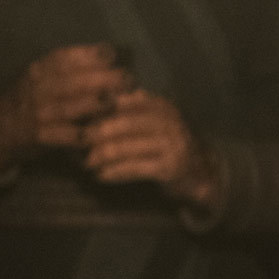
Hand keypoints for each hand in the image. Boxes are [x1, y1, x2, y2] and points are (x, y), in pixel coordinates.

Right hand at [0, 43, 129, 172]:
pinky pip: (67, 136)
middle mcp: (37, 88)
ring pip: (71, 107)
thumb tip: (110, 54)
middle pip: (73, 80)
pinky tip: (103, 133)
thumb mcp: (42, 76)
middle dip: (103, 78)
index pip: (65, 57)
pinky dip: (85, 135)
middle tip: (129, 78)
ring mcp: (39, 113)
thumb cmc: (32, 98)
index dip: (90, 54)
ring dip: (97, 104)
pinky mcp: (41, 137)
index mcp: (39, 69)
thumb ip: (69, 67)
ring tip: (118, 101)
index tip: (113, 54)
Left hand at [81, 89, 220, 207]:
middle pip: (125, 124)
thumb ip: (131, 111)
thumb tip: (94, 103)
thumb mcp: (153, 122)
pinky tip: (101, 176)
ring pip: (127, 147)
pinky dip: (115, 172)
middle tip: (79, 141)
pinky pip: (135, 168)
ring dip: (103, 156)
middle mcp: (169, 122)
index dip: (100, 109)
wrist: (200, 173)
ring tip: (87, 162)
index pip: (126, 102)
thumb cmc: (167, 145)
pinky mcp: (170, 168)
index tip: (79, 117)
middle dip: (98, 133)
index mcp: (161, 106)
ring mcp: (172, 145)